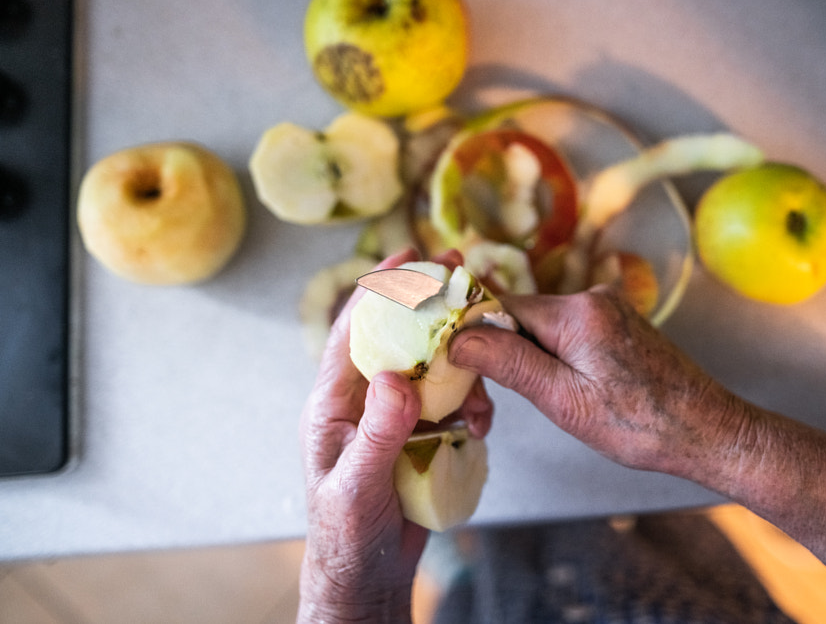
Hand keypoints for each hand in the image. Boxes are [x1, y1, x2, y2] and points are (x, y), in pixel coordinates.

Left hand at [297, 248, 492, 623]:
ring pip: (432, 369)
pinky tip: (482, 424)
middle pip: (398, 338)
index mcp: (334, 403)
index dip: (377, 289)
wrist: (369, 576)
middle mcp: (364, 401)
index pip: (352, 332)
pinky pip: (451, 406)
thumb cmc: (347, 535)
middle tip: (461, 274)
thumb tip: (396, 379)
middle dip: (428, 306)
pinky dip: (472, 405)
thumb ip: (376, 433)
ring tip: (484, 372)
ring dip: (460, 363)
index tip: (406, 255)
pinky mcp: (421, 437)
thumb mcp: (356, 486)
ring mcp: (395, 418)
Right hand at [448, 285, 746, 478]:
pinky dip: (554, 360)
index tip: (461, 374)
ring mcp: (608, 309)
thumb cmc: (641, 425)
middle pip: (521, 317)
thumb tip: (459, 338)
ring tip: (535, 405)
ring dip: (528, 362)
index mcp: (578, 311)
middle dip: (501, 357)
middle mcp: (593, 298)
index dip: (475, 339)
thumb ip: (510, 362)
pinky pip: (568, 334)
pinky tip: (563, 392)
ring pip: (543, 328)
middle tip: (488, 410)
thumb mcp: (564, 400)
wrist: (706, 431)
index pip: (501, 309)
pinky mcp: (617, 324)